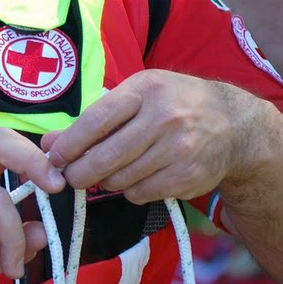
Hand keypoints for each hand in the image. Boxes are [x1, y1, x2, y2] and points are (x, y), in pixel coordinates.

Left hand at [41, 70, 257, 204]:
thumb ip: (94, 118)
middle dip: (79, 173)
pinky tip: (139, 176)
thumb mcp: (138, 95)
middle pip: (104, 157)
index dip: (69, 144)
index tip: (55, 157)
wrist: (233, 125)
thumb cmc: (174, 104)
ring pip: (119, 180)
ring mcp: (178, 150)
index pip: (96, 121)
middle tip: (71, 176)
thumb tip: (49, 144)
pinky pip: (139, 193)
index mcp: (147, 89)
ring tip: (113, 170)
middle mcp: (164, 118)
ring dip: (107, 181)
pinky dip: (131, 190)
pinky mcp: (187, 177)